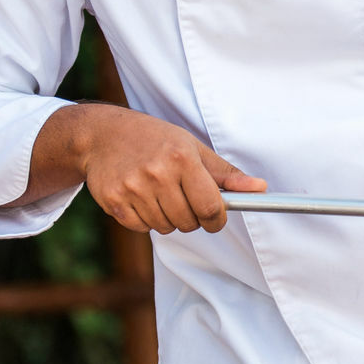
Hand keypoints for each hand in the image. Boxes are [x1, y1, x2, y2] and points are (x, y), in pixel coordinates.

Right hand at [63, 103, 265, 233]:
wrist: (103, 135)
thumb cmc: (156, 140)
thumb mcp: (193, 147)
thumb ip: (226, 173)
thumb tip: (259, 189)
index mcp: (182, 158)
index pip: (211, 207)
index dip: (217, 220)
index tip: (216, 220)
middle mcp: (157, 173)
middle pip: (188, 221)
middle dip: (192, 218)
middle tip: (185, 200)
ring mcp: (133, 188)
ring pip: (165, 227)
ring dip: (169, 218)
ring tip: (161, 194)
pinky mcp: (113, 201)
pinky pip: (141, 227)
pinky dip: (146, 219)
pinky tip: (142, 198)